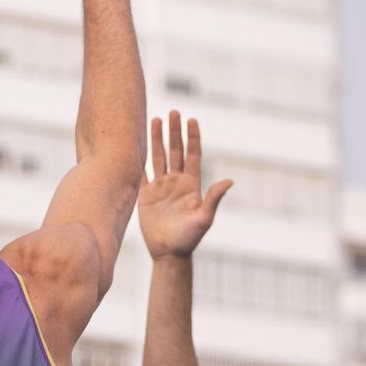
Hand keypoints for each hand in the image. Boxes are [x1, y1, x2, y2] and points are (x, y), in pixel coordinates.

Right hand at [138, 114, 230, 258]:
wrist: (169, 253)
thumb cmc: (189, 238)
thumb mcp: (204, 218)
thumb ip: (214, 198)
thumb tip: (230, 181)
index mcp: (191, 185)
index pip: (192, 155)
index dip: (193, 137)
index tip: (192, 120)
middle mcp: (176, 182)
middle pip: (175, 151)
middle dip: (174, 131)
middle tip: (173, 112)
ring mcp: (161, 187)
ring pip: (159, 157)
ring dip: (157, 139)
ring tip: (155, 119)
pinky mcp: (145, 196)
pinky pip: (141, 173)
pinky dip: (139, 159)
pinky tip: (135, 144)